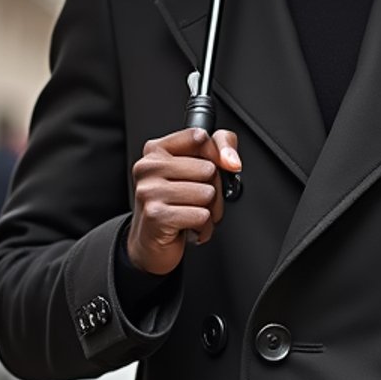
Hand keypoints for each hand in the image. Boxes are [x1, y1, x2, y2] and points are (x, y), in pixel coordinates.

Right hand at [127, 127, 240, 275]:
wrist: (151, 243)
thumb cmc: (176, 204)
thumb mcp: (196, 170)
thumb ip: (221, 148)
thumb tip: (232, 161)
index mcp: (156, 149)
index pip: (200, 136)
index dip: (216, 155)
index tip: (215, 167)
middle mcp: (148, 167)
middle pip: (209, 169)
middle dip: (213, 190)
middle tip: (197, 200)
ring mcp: (149, 190)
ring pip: (207, 193)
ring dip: (209, 211)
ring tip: (192, 214)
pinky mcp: (156, 215)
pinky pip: (201, 216)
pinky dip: (203, 227)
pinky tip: (189, 228)